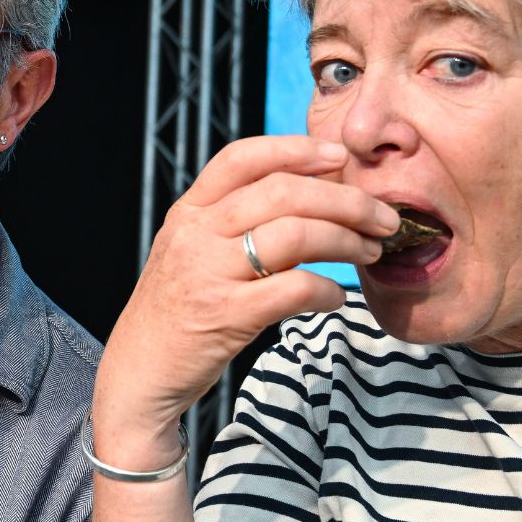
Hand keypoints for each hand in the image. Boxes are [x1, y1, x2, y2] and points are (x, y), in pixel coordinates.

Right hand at [92, 135, 397, 462]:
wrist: (138, 372)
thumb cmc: (175, 309)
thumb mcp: (189, 250)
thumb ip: (230, 220)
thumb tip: (306, 193)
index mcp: (189, 211)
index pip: (243, 158)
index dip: (296, 149)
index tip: (340, 155)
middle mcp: (196, 233)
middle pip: (283, 193)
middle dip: (345, 200)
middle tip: (383, 216)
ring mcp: (208, 273)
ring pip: (294, 234)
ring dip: (345, 240)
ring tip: (371, 252)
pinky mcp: (225, 316)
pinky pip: (293, 290)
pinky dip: (326, 291)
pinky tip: (336, 299)